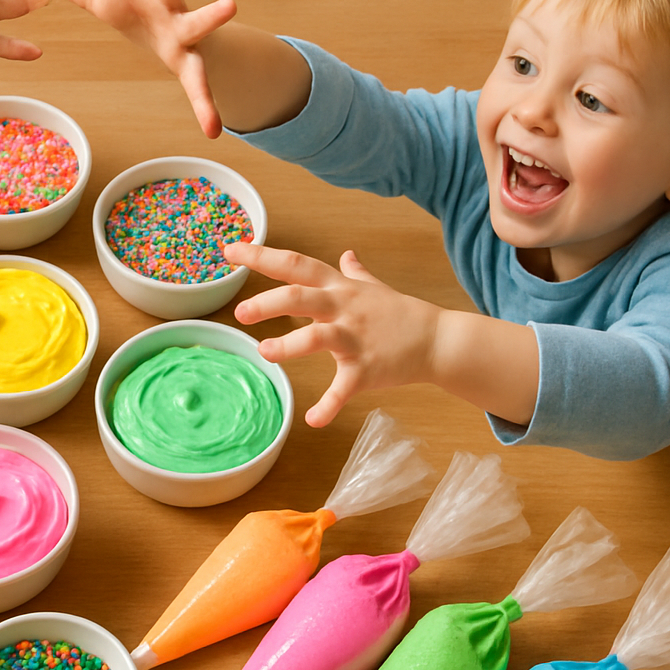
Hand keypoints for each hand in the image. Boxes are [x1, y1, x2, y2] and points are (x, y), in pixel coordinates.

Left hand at [41, 0, 236, 136]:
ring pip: (197, 21)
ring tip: (231, 6)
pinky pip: (197, 86)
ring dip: (212, 15)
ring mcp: (180, 30)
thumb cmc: (134, 13)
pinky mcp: (188, 62)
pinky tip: (212, 128)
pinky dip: (204, 106)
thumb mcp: (104, 1)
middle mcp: (166, 0)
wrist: (165, 44)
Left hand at [226, 243, 440, 426]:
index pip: (296, 264)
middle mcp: (344, 309)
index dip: (262, 255)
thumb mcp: (375, 287)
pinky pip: (344, 388)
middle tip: (240, 312)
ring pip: (318, 338)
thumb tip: (346, 253)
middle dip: (268, 303)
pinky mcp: (367, 369)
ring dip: (289, 346)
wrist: (438, 340)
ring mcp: (355, 339)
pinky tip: (313, 419)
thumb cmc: (401, 313)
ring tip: (265, 352)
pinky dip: (329, 405)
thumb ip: (355, 272)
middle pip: (301, 297)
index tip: (231, 251)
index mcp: (339, 289)